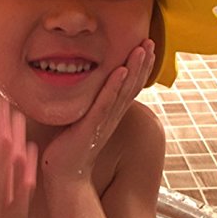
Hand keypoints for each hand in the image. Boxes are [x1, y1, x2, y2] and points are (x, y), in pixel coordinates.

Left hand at [41, 39, 154, 184]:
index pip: (130, 86)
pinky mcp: (91, 126)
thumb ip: (91, 105)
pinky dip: (114, 86)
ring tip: (142, 49)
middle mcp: (112, 116)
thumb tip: (88, 87)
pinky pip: (105, 103)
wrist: (65, 177)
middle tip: (151, 41)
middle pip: (132, 85)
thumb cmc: (71, 147)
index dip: (140, 67)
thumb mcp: (84, 121)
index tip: (147, 47)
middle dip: (142, 63)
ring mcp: (103, 121)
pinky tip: (121, 70)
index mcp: (111, 113)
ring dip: (134, 69)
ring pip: (123, 91)